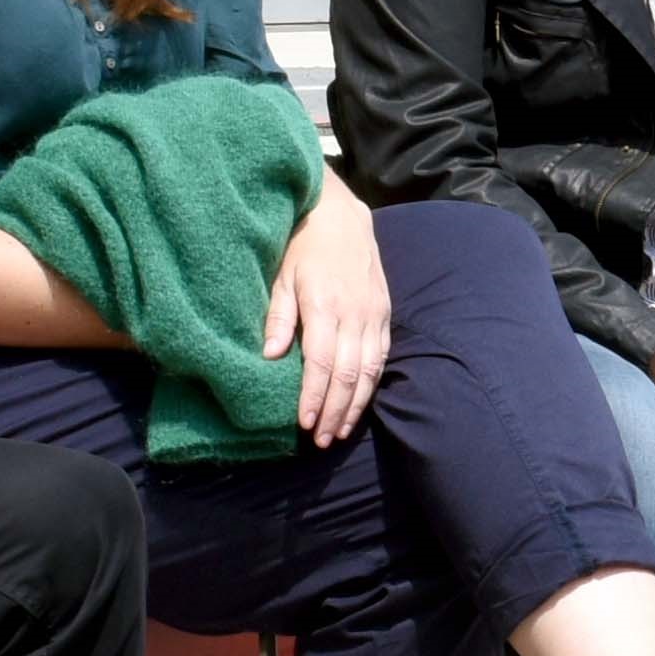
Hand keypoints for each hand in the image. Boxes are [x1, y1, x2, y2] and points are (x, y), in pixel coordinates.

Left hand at [264, 188, 394, 444]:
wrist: (341, 214)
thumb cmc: (302, 244)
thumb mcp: (281, 275)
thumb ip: (279, 316)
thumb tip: (270, 356)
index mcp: (325, 305)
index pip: (320, 362)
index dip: (313, 396)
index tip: (304, 423)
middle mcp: (355, 313)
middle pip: (347, 374)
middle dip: (334, 411)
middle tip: (321, 441)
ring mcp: (374, 315)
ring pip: (369, 371)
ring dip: (354, 406)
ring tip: (339, 433)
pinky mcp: (384, 314)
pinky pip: (381, 358)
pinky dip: (371, 386)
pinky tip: (358, 405)